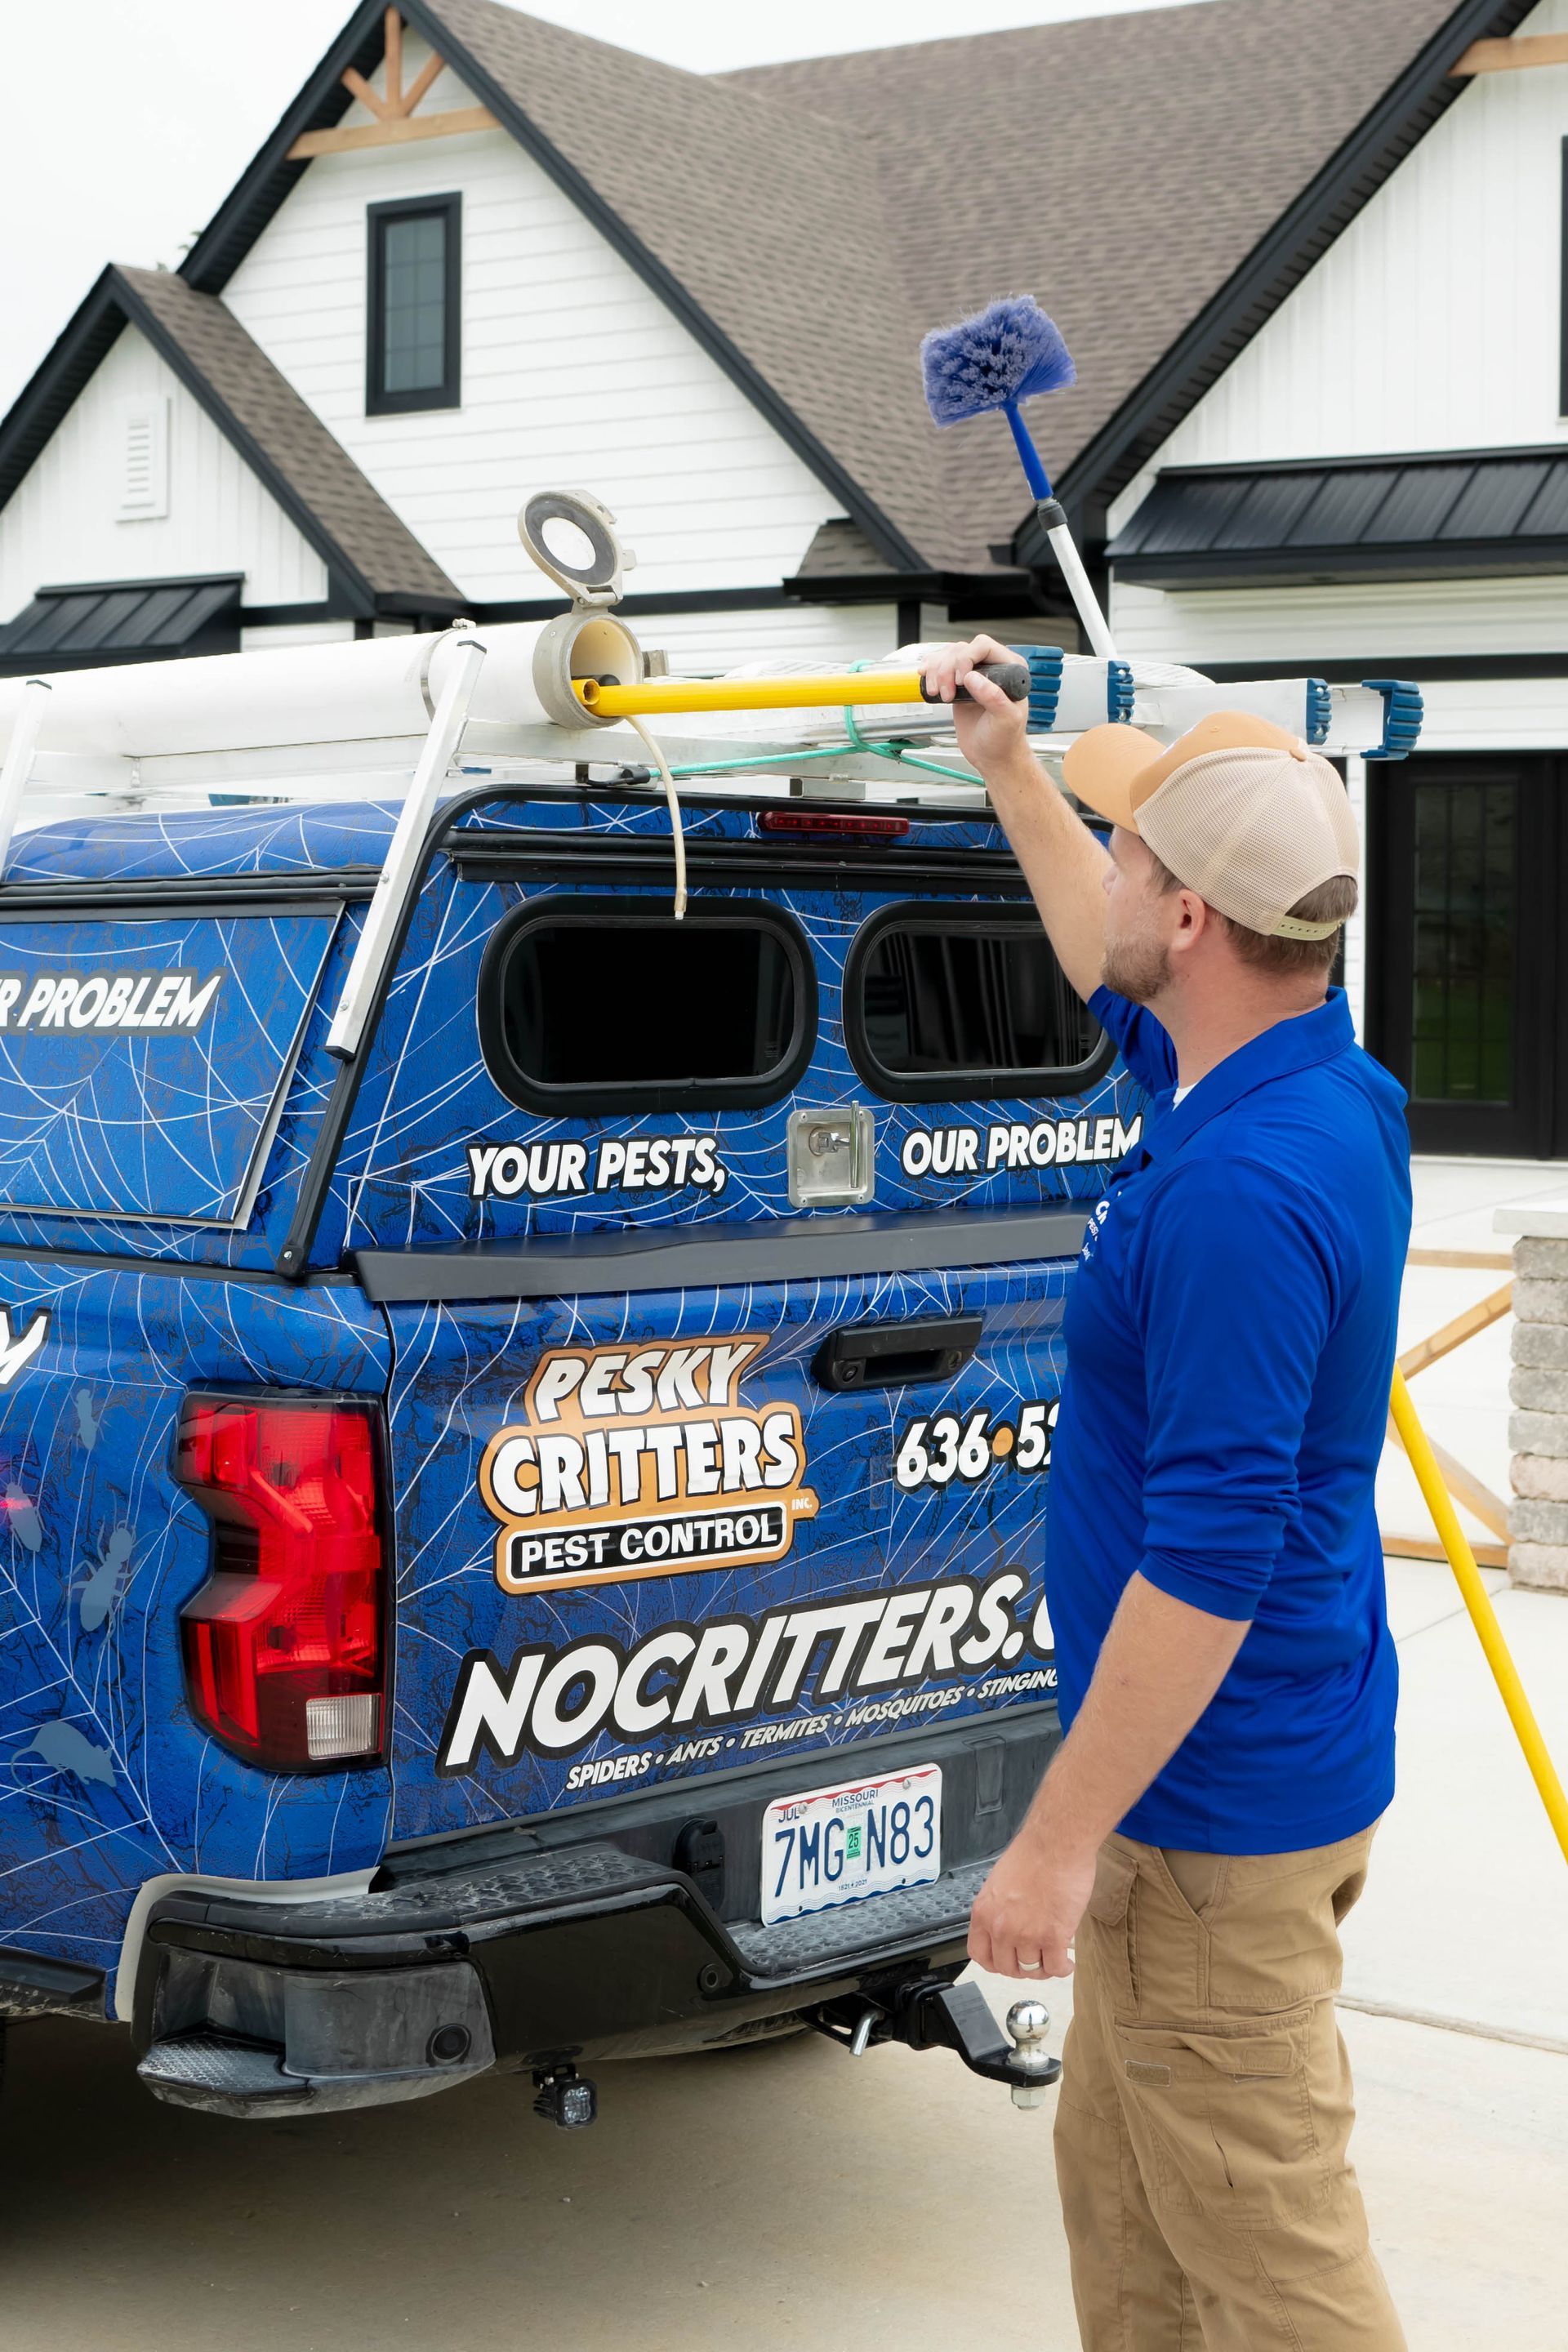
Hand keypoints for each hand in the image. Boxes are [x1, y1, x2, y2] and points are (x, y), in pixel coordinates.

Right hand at [920, 636, 1031, 779]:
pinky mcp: (958, 685)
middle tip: (948, 695)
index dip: (966, 659)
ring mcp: (973, 675)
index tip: (960, 681)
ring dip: (936, 671)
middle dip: (947, 669)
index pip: (983, 646)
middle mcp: (991, 668)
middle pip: (961, 649)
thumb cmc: (1004, 741)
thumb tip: (973, 677)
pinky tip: (926, 678)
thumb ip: (994, 698)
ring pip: (948, 655)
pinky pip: (941, 666)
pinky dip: (930, 670)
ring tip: (938, 693)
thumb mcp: (1005, 721)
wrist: (992, 756)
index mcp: (1009, 670)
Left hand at [967, 1824, 1096, 1979]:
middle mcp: (1001, 1927)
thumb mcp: (1000, 1882)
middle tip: (1035, 1958)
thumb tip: (1009, 1925)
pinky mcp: (1053, 1937)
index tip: (1007, 1960)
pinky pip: (1055, 1968)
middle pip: (1007, 1968)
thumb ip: (1000, 1908)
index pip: (980, 1955)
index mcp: (984, 1912)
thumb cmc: (1033, 1854)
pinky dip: (1063, 1968)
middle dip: (1022, 1967)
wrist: (1056, 1843)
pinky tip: (1067, 1961)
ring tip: (1054, 1957)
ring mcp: (1027, 1935)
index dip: (995, 1962)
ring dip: (1044, 1967)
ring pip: (1032, 1970)